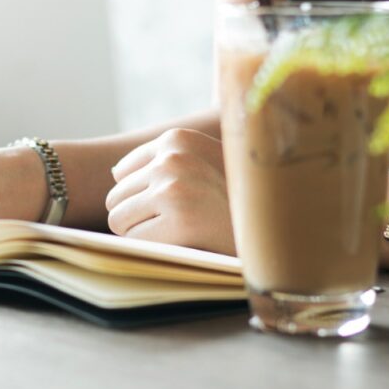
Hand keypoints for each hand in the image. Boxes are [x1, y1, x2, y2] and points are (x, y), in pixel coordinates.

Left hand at [105, 128, 235, 254]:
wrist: (274, 230)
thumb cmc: (232, 203)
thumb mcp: (203, 164)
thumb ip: (166, 160)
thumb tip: (114, 172)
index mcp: (178, 139)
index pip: (122, 171)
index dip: (143, 196)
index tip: (176, 204)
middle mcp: (174, 158)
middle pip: (116, 196)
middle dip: (140, 215)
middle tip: (179, 222)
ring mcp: (174, 188)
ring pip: (119, 219)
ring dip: (144, 232)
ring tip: (182, 230)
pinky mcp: (179, 220)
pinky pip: (133, 240)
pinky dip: (152, 249)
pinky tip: (184, 243)